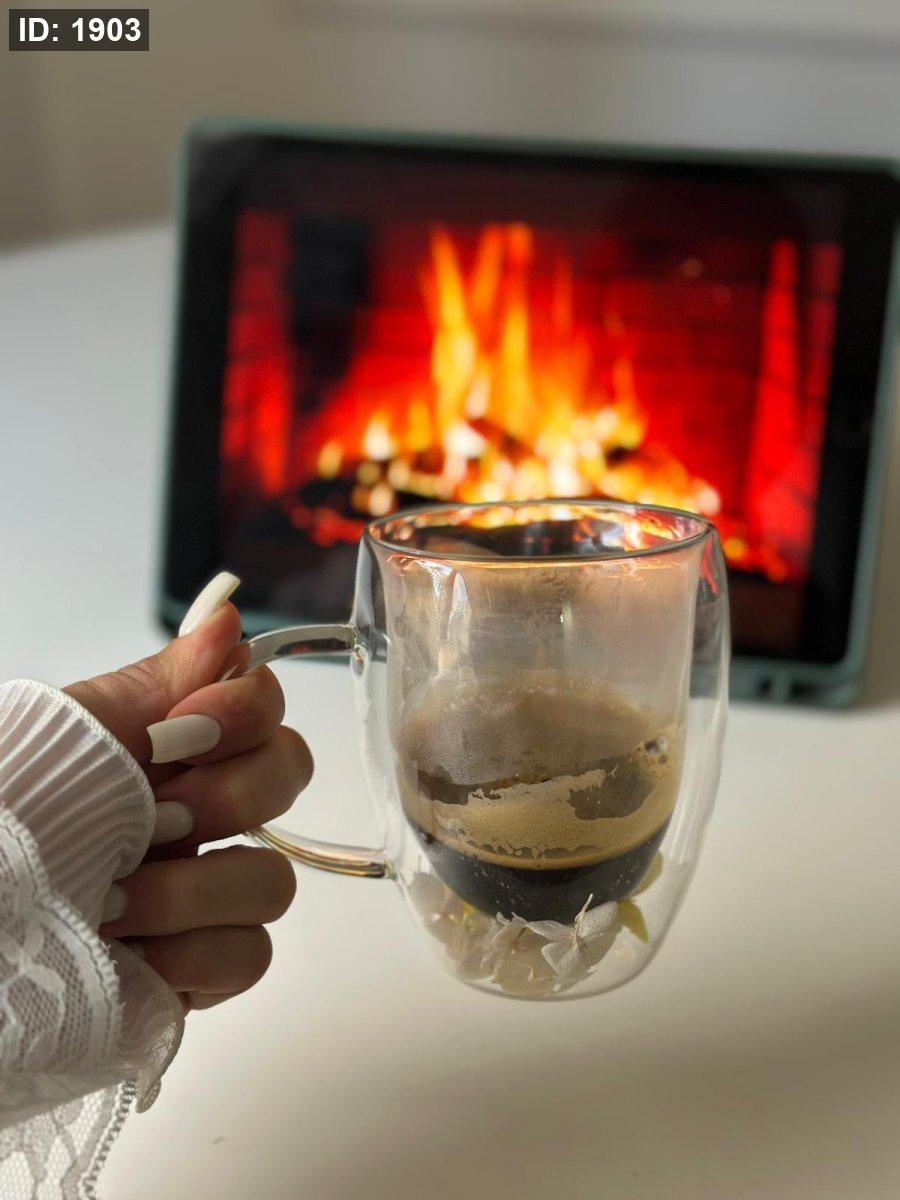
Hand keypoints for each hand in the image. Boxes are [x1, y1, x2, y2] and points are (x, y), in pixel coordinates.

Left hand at [65, 574, 307, 1010]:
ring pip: (275, 879)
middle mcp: (204, 813)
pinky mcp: (204, 965)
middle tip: (156, 817)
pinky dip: (191, 954)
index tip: (176, 732)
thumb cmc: (16, 810)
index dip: (244, 712)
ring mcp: (209, 893)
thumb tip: (228, 615)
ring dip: (191, 890)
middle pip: (289, 777)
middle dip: (230, 796)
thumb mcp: (78, 734)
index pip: (264, 706)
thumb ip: (163, 680)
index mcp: (175, 749)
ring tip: (112, 900)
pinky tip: (131, 953)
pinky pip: (250, 954)